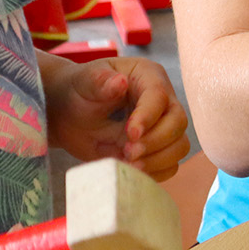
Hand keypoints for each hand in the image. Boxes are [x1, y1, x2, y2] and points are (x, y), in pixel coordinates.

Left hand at [46, 57, 190, 180]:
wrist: (69, 114)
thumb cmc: (79, 90)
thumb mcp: (84, 82)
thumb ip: (100, 81)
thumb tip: (120, 82)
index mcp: (148, 76)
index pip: (159, 96)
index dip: (148, 117)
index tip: (130, 134)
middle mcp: (162, 101)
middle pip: (178, 122)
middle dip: (156, 141)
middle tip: (127, 152)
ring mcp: (160, 127)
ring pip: (179, 146)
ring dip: (157, 160)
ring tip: (128, 163)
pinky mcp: (155, 150)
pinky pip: (169, 166)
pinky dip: (154, 172)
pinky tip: (131, 171)